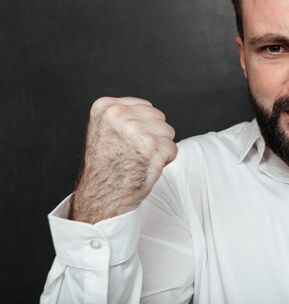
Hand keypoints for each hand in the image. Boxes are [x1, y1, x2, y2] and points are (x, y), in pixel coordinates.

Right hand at [70, 97, 177, 223]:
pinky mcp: (150, 147)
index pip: (146, 107)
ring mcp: (134, 130)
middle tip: (134, 152)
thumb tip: (149, 110)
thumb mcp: (105, 130)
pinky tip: (147, 167)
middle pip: (159, 118)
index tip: (126, 142)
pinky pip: (173, 149)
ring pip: (168, 132)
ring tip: (140, 159)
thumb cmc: (107, 166)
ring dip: (160, 148)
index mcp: (106, 107)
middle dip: (154, 136)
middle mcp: (118, 115)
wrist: (102, 196)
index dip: (143, 126)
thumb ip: (124, 115)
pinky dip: (165, 161)